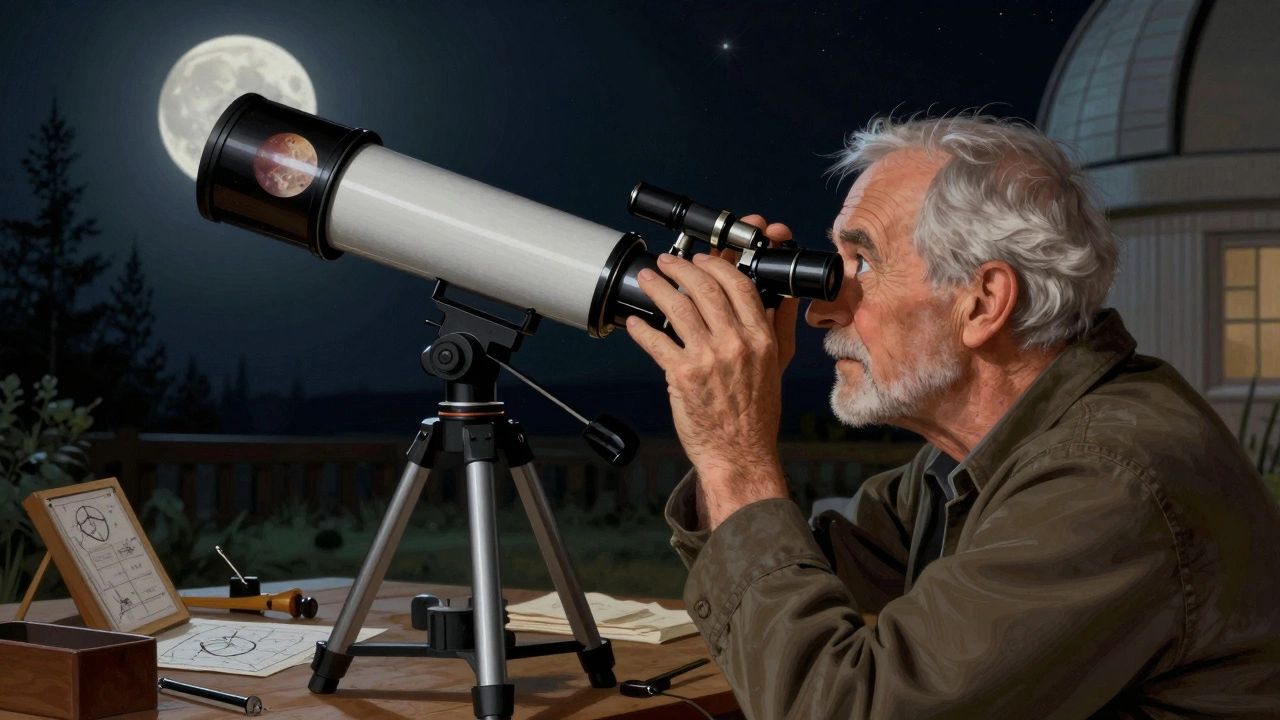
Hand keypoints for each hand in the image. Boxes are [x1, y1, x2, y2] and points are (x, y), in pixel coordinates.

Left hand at [626, 220, 794, 529]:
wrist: (740, 454)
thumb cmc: (756, 415)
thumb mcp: (778, 366)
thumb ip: (780, 326)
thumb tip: (782, 296)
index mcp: (761, 337)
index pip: (739, 284)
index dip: (717, 264)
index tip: (702, 259)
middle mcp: (736, 343)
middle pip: (705, 288)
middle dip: (682, 268)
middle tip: (667, 262)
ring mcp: (708, 358)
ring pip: (678, 308)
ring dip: (658, 288)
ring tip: (647, 280)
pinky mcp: (683, 375)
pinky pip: (656, 341)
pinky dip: (642, 329)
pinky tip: (635, 323)